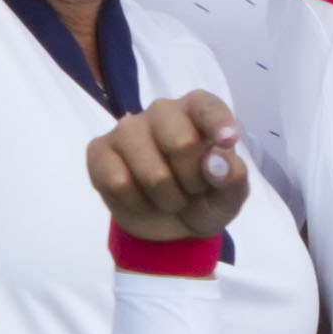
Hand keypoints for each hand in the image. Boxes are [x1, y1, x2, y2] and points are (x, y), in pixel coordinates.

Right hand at [84, 97, 251, 241]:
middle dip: (193, 181)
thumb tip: (218, 163)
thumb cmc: (205, 198)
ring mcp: (126, 128)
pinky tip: (141, 198)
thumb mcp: (230, 195)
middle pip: (180, 143)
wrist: (171, 226)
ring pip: (151, 172)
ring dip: (167, 198)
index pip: (208, 107)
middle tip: (192, 189)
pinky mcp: (99, 150)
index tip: (228, 141)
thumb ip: (233, 177)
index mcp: (197, 110)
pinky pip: (119, 183)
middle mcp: (161, 110)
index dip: (219, 123)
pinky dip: (138, 203)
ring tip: (169, 196)